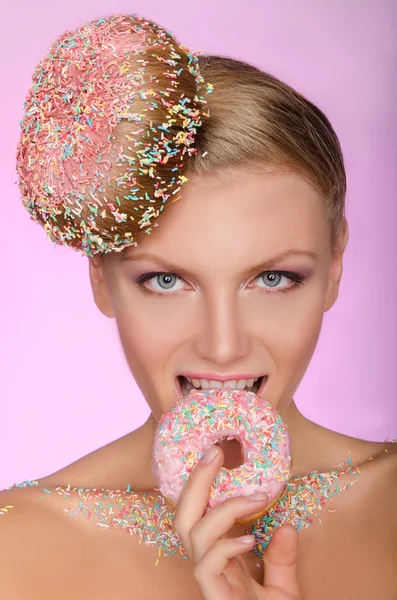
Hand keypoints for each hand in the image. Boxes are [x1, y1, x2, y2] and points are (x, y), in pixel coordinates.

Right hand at [173, 444, 300, 599]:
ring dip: (224, 507)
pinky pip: (207, 564)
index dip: (203, 482)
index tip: (219, 452)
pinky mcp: (214, 596)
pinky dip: (226, 545)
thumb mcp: (283, 590)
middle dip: (196, 481)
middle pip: (184, 515)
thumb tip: (284, 526)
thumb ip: (282, 559)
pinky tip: (251, 539)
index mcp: (220, 557)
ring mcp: (209, 580)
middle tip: (214, 452)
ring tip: (256, 496)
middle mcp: (207, 564)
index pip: (200, 513)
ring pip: (194, 532)